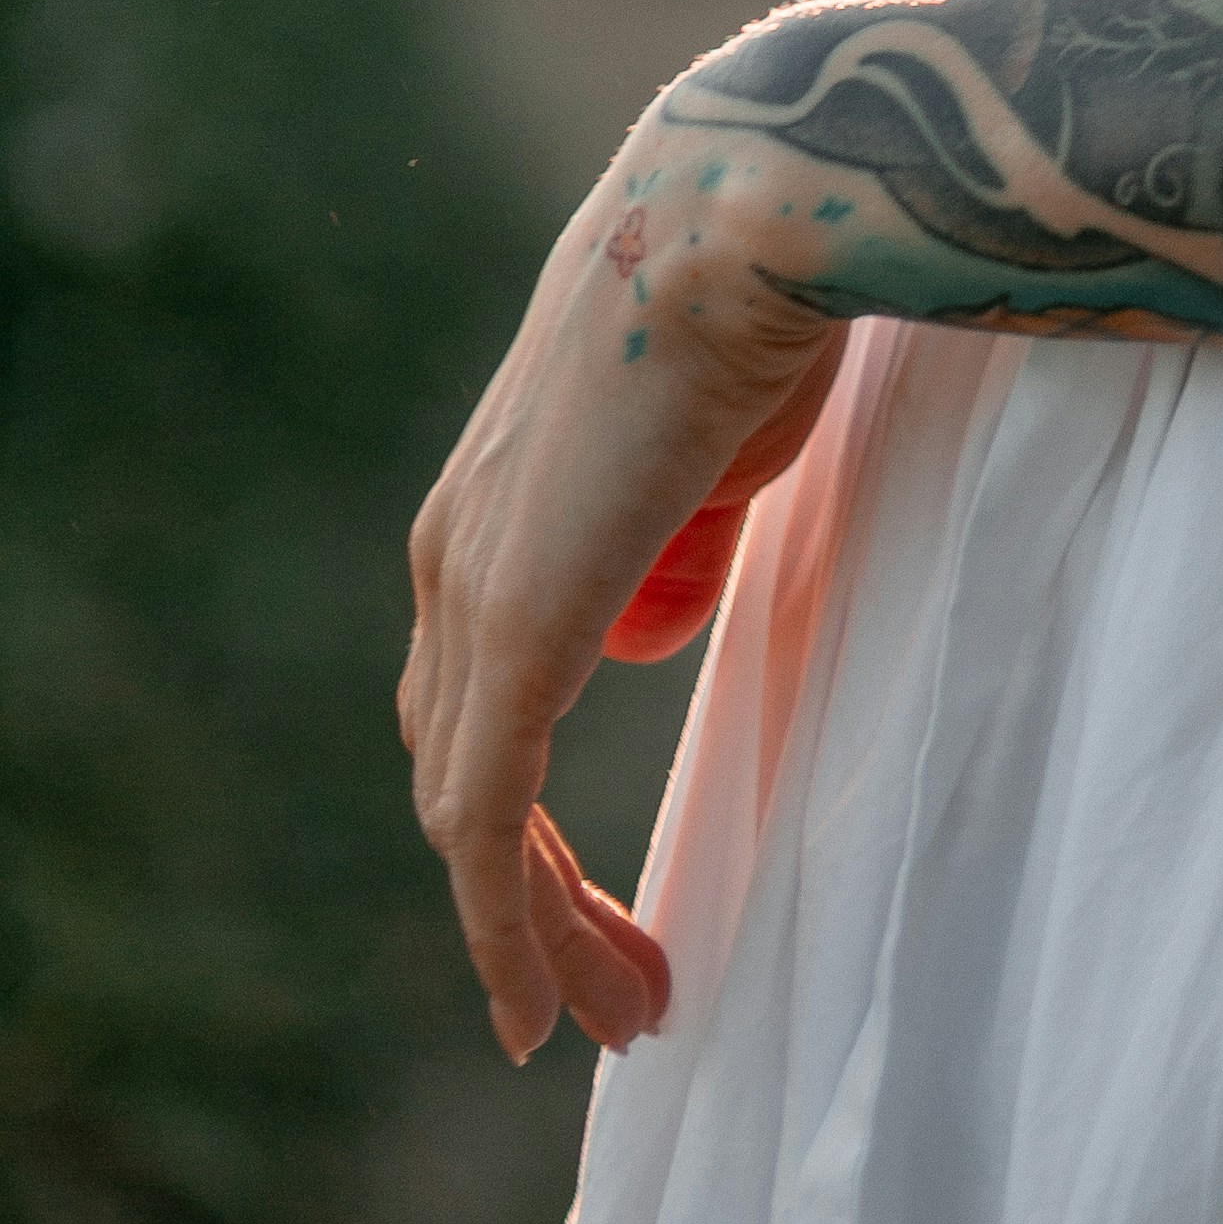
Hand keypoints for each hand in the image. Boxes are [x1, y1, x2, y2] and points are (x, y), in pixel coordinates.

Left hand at [399, 102, 844, 1061]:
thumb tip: (651, 623)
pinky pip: (488, 826)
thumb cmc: (768, 294)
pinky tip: (551, 1015)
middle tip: (629, 984)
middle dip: (536, 895)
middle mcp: (453, 552)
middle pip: (461, 770)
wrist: (753, 209)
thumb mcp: (720, 444)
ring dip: (543, 927)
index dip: (532, 808)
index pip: (482, 691)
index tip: (607, 899)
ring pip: (469, 814)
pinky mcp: (511, 637)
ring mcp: (471, 593)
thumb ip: (677, 541)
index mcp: (496, 500)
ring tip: (630, 1009)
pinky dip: (513, 931)